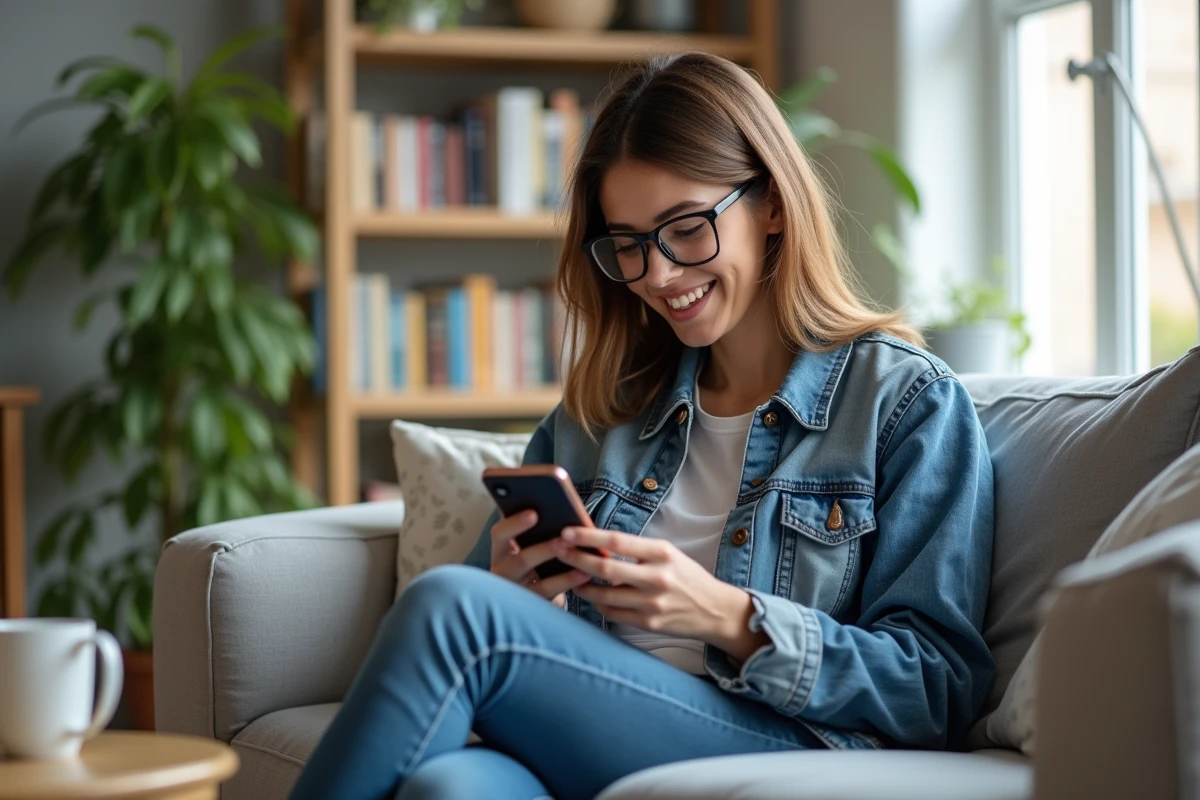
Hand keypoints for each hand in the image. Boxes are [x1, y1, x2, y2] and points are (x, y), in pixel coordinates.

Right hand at [489, 510, 591, 607]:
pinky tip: (584, 574)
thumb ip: (539, 532)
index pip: (499, 534)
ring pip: (539, 584)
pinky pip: (552, 597)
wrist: (534, 599)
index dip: (514, 523)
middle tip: (564, 540)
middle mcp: (505, 572)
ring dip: (562, 573)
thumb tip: (564, 512)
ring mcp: (519, 593)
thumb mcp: (529, 546)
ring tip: (580, 559)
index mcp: (502, 551)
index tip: (534, 513)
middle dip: (543, 550)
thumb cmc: (535, 560)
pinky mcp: (535, 607)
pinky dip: (568, 584)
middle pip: (520, 560)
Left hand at [551, 526, 768, 658]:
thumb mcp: (667, 554)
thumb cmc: (686, 576)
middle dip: (576, 559)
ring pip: (603, 595)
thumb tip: (596, 543)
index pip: (616, 541)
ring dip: (581, 585)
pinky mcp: (649, 623)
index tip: (567, 531)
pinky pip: (612, 613)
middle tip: (557, 550)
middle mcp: (656, 578)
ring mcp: (652, 603)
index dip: (587, 537)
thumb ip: (636, 550)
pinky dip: (598, 603)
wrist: (714, 610)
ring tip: (568, 574)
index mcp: (661, 553)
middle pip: (604, 569)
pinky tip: (591, 594)